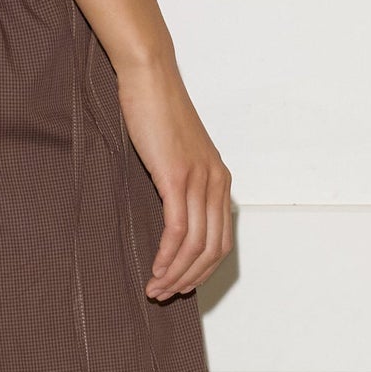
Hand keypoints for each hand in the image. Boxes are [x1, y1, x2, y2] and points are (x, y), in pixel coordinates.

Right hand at [115, 55, 233, 299]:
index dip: (202, 270)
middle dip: (189, 279)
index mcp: (219, 179)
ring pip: (196, 244)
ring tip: (154, 288)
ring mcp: (198, 179)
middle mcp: (216, 182)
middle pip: (213, 249)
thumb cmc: (156, 112)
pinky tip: (155, 267)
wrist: (150, 76)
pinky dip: (168, 254)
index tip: (180, 285)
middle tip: (163, 294)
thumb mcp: (176, 153)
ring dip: (175, 273)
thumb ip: (180, 182)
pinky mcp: (176, 176)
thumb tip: (171, 212)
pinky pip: (178, 228)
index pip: (221, 240)